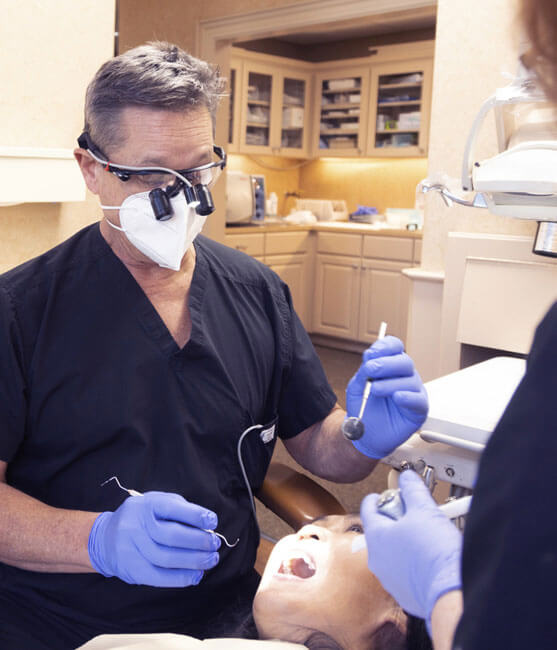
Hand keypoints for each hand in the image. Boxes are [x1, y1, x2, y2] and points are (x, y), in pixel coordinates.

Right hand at [88, 491, 220, 586]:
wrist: (105, 539)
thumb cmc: (142, 519)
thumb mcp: (156, 504)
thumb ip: (180, 510)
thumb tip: (206, 526)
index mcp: (145, 505)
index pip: (172, 508)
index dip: (195, 515)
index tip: (212, 521)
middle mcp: (136, 525)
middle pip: (171, 536)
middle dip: (198, 541)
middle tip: (214, 544)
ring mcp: (131, 549)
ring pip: (167, 558)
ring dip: (194, 561)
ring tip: (210, 560)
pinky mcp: (131, 570)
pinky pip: (159, 577)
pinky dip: (181, 578)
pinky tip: (196, 575)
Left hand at [346, 335, 427, 457]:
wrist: (365, 433)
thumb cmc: (364, 407)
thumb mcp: (357, 386)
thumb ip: (364, 372)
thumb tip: (370, 356)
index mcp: (391, 366)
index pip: (395, 347)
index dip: (385, 346)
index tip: (372, 353)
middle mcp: (405, 375)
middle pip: (404, 361)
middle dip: (385, 363)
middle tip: (370, 369)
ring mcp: (414, 391)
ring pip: (410, 379)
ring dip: (389, 383)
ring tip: (375, 390)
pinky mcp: (419, 409)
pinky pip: (418, 399)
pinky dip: (407, 397)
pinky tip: (397, 397)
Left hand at [360, 471, 461, 626]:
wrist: (451, 592)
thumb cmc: (435, 553)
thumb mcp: (424, 509)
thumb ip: (412, 490)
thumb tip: (408, 478)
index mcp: (376, 537)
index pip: (368, 509)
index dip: (377, 498)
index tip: (383, 495)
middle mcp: (378, 559)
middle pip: (381, 530)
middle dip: (396, 519)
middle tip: (413, 513)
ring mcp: (390, 578)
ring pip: (393, 551)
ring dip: (405, 540)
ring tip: (425, 535)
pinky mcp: (405, 593)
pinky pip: (405, 570)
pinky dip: (413, 561)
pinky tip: (429, 555)